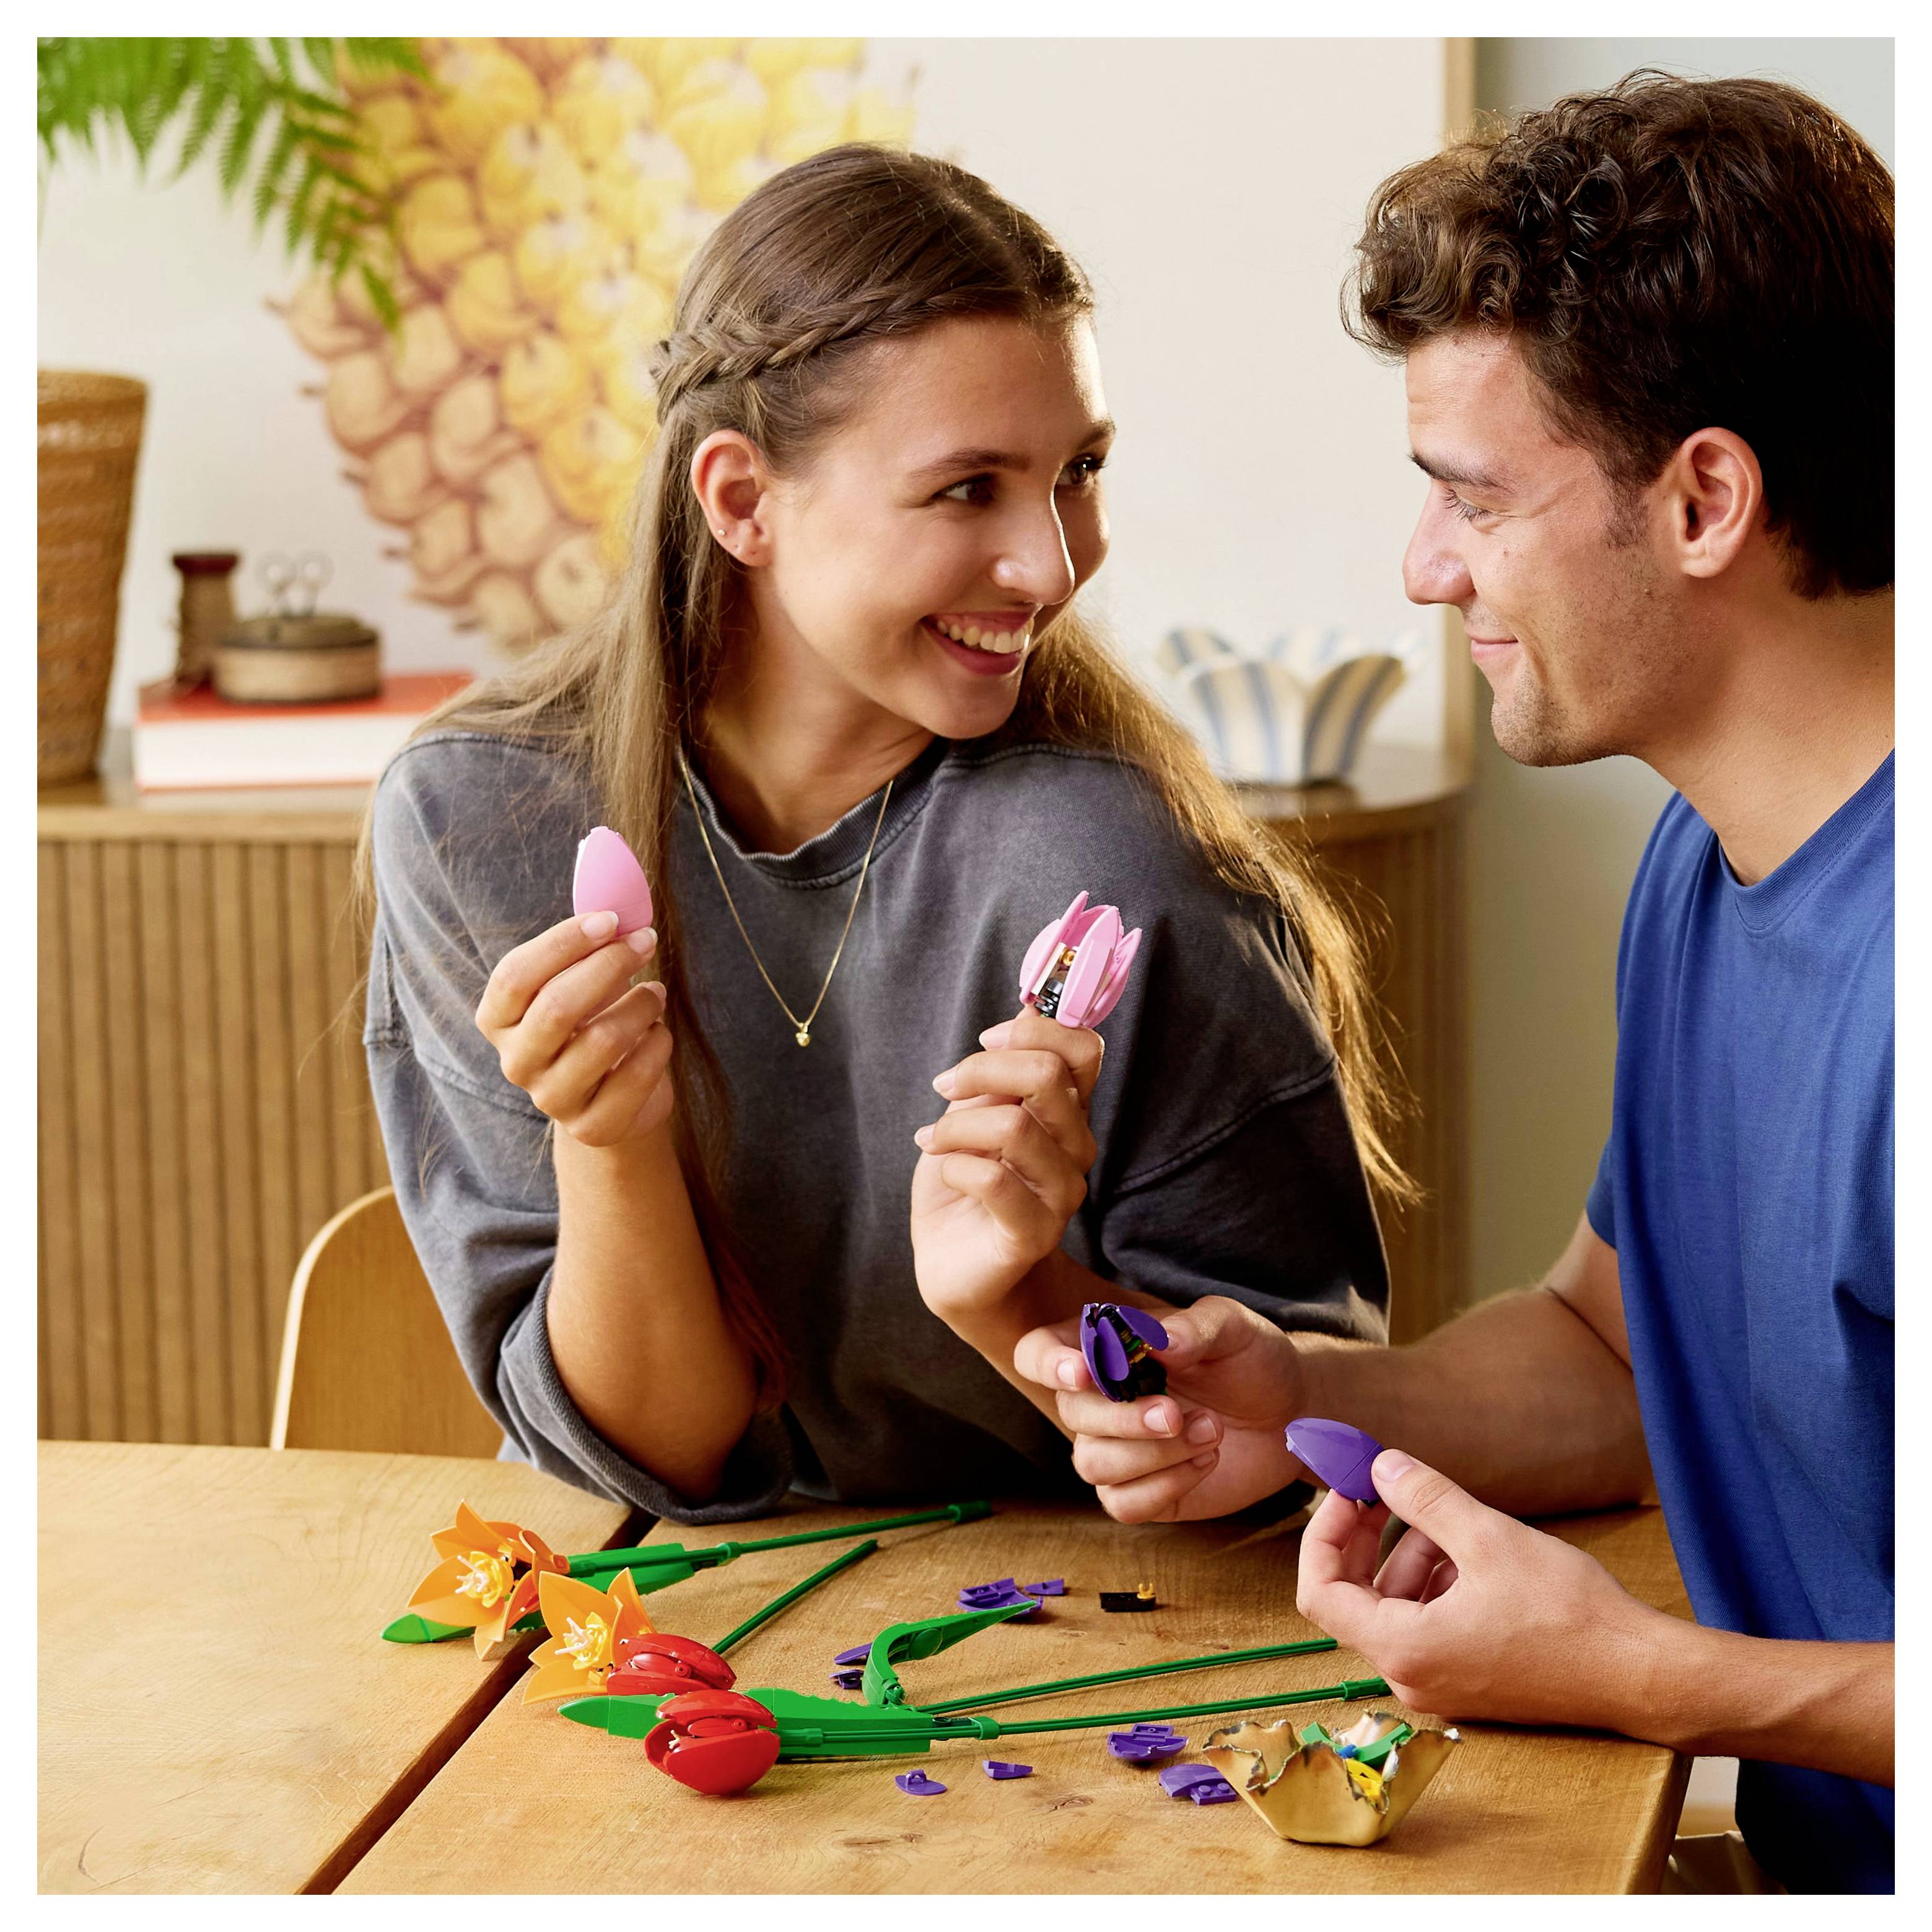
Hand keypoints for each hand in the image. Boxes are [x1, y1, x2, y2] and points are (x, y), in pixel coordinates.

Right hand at [476, 910, 670, 1146]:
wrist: (613, 1100)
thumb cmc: (594, 1022)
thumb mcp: (581, 982)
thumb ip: (588, 943)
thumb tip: (616, 896)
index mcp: (498, 1019)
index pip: (515, 975)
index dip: (564, 942)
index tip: (611, 918)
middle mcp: (516, 1062)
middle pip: (557, 1007)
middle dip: (610, 965)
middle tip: (645, 941)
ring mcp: (551, 1099)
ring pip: (602, 1041)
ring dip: (642, 1005)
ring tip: (655, 993)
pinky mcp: (592, 1126)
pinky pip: (635, 1076)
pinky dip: (658, 1044)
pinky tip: (659, 1033)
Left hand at [910, 1009, 1100, 1318]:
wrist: (951, 1261)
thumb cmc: (963, 1182)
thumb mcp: (974, 1112)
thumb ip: (1002, 1068)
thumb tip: (1027, 1004)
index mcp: (1067, 1112)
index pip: (1083, 1049)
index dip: (1035, 1028)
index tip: (987, 1038)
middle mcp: (1076, 1149)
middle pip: (1049, 1075)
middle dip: (982, 1068)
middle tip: (944, 1086)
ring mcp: (1061, 1193)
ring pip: (1015, 1125)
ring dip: (955, 1125)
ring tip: (932, 1140)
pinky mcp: (1035, 1233)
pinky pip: (994, 1180)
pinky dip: (954, 1166)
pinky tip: (943, 1171)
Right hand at [1013, 1296, 1305, 1520]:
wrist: (1290, 1413)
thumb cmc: (1251, 1359)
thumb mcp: (1231, 1327)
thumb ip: (1193, 1328)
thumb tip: (1157, 1341)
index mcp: (1103, 1347)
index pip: (1039, 1351)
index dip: (1048, 1363)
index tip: (1084, 1371)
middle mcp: (1098, 1399)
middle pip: (1070, 1414)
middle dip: (1123, 1419)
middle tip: (1178, 1414)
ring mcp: (1116, 1449)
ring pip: (1093, 1464)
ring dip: (1153, 1454)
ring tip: (1212, 1432)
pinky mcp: (1141, 1493)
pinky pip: (1123, 1504)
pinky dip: (1164, 1487)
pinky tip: (1205, 1462)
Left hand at [1295, 1449, 1666, 1727]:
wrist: (1640, 1674)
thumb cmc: (1570, 1614)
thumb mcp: (1488, 1537)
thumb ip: (1424, 1498)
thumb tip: (1381, 1466)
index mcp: (1404, 1651)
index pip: (1319, 1593)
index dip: (1323, 1534)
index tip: (1346, 1491)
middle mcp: (1411, 1678)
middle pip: (1353, 1599)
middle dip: (1364, 1539)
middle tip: (1383, 1491)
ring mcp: (1440, 1686)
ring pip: (1396, 1608)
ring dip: (1409, 1558)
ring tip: (1451, 1522)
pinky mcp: (1469, 1683)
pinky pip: (1428, 1626)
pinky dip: (1436, 1585)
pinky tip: (1473, 1555)